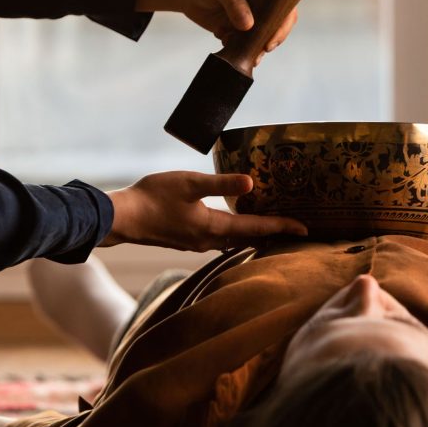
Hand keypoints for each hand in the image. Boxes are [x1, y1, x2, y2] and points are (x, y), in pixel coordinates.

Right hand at [101, 171, 306, 250]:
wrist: (122, 218)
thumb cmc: (153, 197)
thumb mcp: (189, 183)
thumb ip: (220, 182)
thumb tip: (251, 183)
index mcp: (214, 227)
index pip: (257, 228)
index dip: (282, 227)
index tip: (305, 229)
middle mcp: (210, 240)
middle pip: (251, 240)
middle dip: (274, 236)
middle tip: (296, 232)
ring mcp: (198, 243)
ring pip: (236, 242)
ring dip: (256, 237)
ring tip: (273, 231)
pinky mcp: (187, 241)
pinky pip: (222, 242)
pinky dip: (237, 236)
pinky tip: (236, 229)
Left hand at [135, 0, 298, 55]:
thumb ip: (233, 2)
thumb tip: (249, 26)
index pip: (284, 6)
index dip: (284, 24)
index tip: (272, 39)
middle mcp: (260, 3)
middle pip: (276, 25)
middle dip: (272, 40)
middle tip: (262, 50)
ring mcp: (249, 17)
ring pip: (261, 37)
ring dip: (257, 49)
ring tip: (248, 57)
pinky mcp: (236, 30)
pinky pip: (245, 44)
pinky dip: (240, 50)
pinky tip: (228, 47)